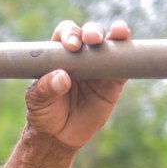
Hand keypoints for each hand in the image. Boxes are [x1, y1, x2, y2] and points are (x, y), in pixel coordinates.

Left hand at [24, 19, 130, 148]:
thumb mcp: (37, 102)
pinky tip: (130, 45)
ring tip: (117, 34)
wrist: (58, 136)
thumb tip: (61, 77)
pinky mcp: (114, 81)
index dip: (69, 34)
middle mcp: (80, 55)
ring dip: (115, 34)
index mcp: (58, 54)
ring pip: (110, 43)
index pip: (65, 33)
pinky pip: (125, 65)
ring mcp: (99, 66)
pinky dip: (129, 53)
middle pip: (89, 32)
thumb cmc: (43, 113)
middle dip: (92, 31)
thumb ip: (45, 89)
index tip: (71, 46)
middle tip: (91, 40)